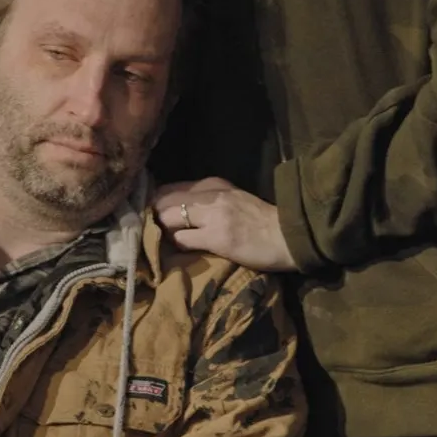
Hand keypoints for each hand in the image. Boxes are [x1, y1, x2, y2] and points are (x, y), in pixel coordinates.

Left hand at [152, 178, 298, 272]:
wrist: (290, 236)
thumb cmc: (262, 223)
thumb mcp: (232, 202)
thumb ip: (207, 202)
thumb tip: (176, 213)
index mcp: (213, 184)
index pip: (170, 188)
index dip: (155, 203)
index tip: (148, 217)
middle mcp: (211, 194)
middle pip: (163, 200)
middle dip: (151, 216)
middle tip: (146, 232)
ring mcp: (214, 214)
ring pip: (167, 216)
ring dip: (159, 230)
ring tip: (157, 242)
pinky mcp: (218, 236)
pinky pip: (181, 239)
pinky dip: (173, 245)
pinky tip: (176, 252)